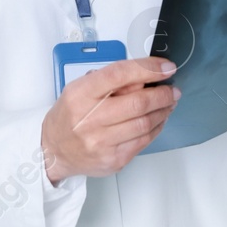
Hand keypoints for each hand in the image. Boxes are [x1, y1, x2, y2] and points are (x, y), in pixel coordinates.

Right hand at [40, 57, 178, 183]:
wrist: (54, 150)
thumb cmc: (70, 115)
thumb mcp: (81, 88)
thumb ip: (111, 81)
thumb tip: (146, 76)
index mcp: (81, 94)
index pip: (118, 74)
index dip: (147, 69)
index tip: (166, 67)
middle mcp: (90, 119)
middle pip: (137, 102)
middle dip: (162, 94)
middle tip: (173, 89)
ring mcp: (102, 142)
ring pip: (145, 123)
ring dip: (163, 110)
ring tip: (169, 103)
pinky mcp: (114, 160)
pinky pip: (144, 141)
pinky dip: (157, 127)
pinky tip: (159, 119)